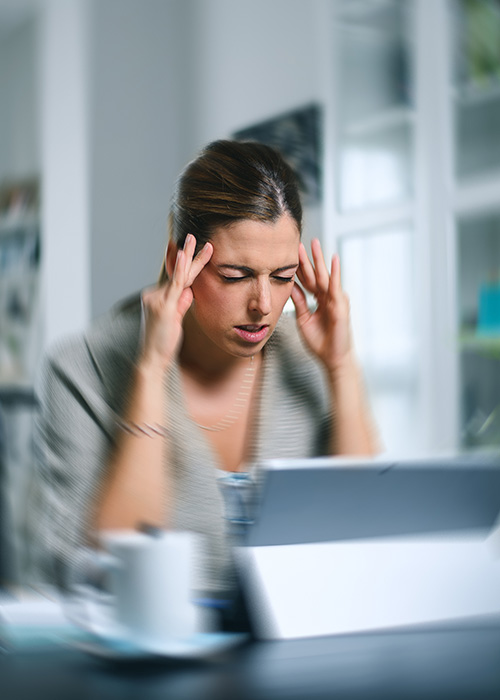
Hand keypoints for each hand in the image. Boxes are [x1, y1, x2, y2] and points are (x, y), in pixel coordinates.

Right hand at [140, 234, 212, 371]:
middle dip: (186, 254)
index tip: (187, 250)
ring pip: (178, 276)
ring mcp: (158, 300)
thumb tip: (190, 292)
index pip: (176, 279)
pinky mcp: (163, 306)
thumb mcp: (175, 321)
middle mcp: (155, 295)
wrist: (151, 359)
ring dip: (187, 257)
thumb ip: (182, 305)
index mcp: (159, 298)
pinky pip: (176, 285)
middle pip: (176, 273)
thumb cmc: (162, 342)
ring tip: (193, 239)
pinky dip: (180, 270)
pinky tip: (183, 256)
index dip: (183, 264)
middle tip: (192, 236)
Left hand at [290, 239, 352, 373]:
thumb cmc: (320, 341)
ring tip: (315, 244)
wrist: (331, 358)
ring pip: (325, 276)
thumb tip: (289, 285)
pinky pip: (336, 287)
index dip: (299, 268)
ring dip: (320, 260)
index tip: (290, 253)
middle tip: (301, 242)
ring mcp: (335, 300)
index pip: (307, 280)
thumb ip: (298, 302)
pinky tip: (334, 260)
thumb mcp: (303, 319)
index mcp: (319, 300)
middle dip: (308, 258)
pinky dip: (335, 273)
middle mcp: (328, 297)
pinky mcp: (340, 305)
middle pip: (316, 274)